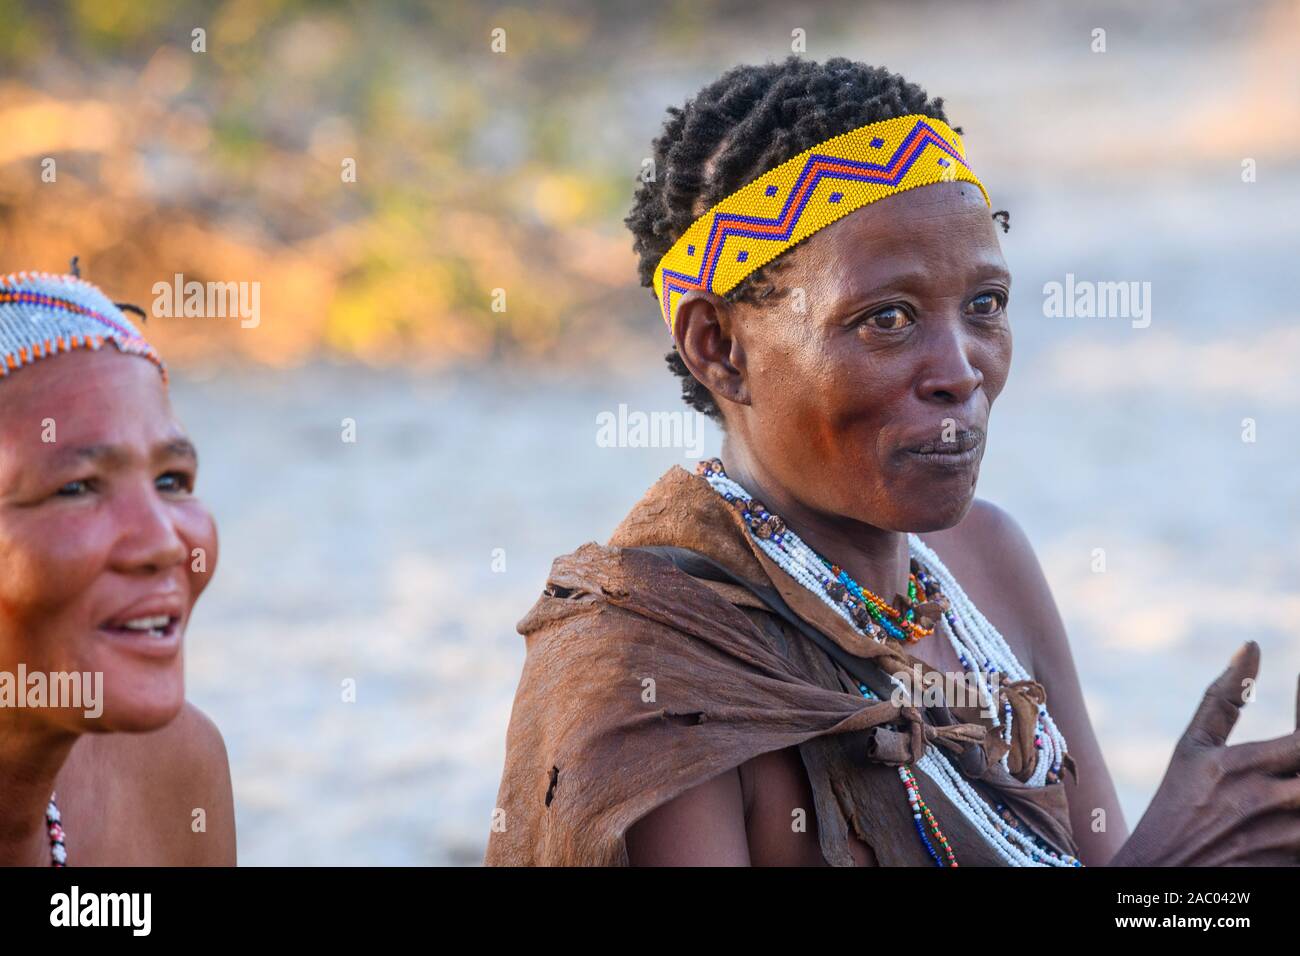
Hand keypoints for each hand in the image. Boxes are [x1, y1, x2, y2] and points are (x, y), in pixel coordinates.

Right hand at [1110, 641, 1299, 865]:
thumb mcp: (1191, 749)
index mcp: (1235, 766)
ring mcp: (1275, 839)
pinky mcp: (1284, 868)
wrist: (1159, 875)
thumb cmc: (1178, 806)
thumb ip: (1223, 699)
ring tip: (1294, 790)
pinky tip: (1294, 815)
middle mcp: (1258, 801)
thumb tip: (1251, 645)